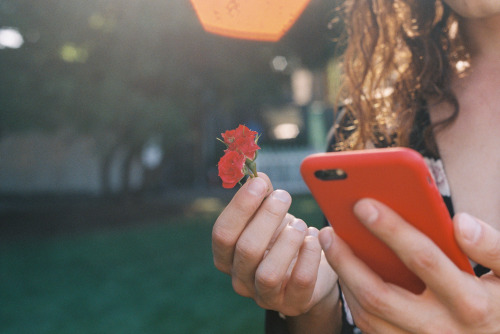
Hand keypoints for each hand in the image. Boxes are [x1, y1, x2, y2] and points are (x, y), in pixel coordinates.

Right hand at [212, 173, 338, 316]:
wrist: (311, 269)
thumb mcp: (269, 216)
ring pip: (268, 273)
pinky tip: (314, 239)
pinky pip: (300, 282)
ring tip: (300, 224)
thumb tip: (258, 175)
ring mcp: (265, 296)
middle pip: (246, 250)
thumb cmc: (282, 238)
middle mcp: (240, 279)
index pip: (222, 234)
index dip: (240, 207)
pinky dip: (309, 257)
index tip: (259, 183)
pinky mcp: (293, 303)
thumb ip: (261, 195)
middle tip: (284, 196)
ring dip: (287, 242)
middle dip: (267, 217)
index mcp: (227, 256)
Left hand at [319, 198, 499, 332]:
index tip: (363, 203)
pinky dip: (352, 297)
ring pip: (367, 314)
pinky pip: (369, 326)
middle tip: (328, 230)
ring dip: (344, 278)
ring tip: (330, 246)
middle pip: (379, 294)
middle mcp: (440, 327)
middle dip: (347, 260)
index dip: (391, 229)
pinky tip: (346, 270)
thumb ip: (492, 247)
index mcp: (469, 302)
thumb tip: (460, 221)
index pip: (423, 259)